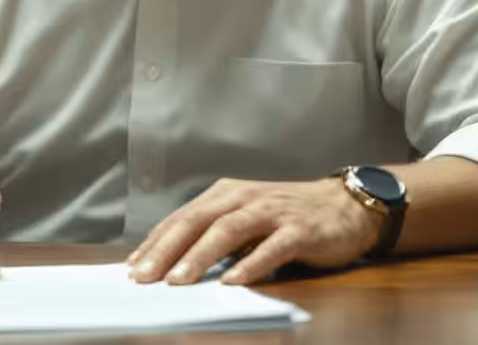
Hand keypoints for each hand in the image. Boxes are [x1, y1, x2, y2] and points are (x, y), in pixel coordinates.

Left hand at [126, 177, 382, 285]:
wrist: (345, 204)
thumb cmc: (286, 215)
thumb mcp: (245, 217)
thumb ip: (213, 233)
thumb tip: (171, 261)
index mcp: (224, 195)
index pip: (181, 219)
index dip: (154, 243)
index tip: (131, 268)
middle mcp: (243, 198)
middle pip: (196, 222)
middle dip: (166, 251)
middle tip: (144, 277)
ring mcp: (271, 212)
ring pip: (228, 231)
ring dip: (200, 257)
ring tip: (179, 281)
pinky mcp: (299, 230)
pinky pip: (271, 248)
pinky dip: (250, 265)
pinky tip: (233, 282)